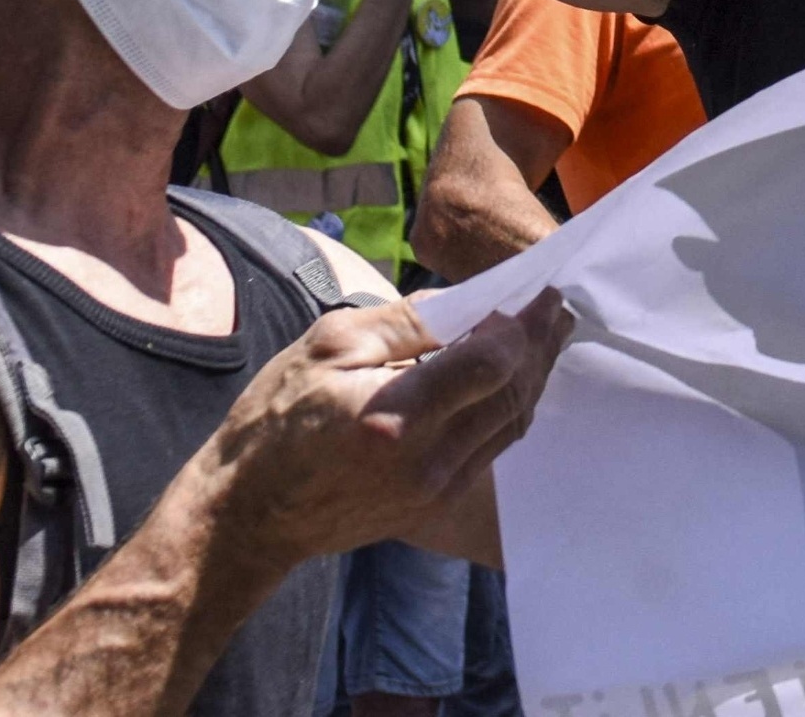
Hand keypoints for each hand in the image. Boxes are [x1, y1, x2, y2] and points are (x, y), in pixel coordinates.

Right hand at [204, 290, 569, 576]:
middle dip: (540, 344)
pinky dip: (511, 408)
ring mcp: (433, 491)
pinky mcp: (434, 505)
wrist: (248, 513)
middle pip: (512, 394)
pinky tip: (517, 379)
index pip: (490, 364)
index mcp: (394, 417)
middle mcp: (425, 462)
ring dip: (535, 375)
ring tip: (550, 333)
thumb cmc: (275, 421)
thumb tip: (469, 303)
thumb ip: (407, 322)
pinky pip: (493, 449)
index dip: (522, 324)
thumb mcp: (328, 347)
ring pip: (511, 424)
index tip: (540, 291)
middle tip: (556, 305)